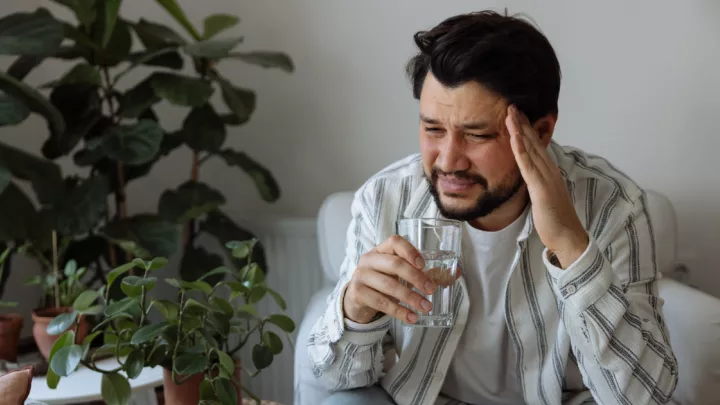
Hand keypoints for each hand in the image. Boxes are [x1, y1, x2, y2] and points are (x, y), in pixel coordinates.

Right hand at [343, 235, 435, 323]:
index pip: (395, 242)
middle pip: (394, 264)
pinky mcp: (357, 293)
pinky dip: (399, 311)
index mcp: (381, 250)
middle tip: (431, 290)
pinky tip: (411, 317)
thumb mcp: (400, 275)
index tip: (423, 264)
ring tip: (426, 307)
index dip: (410, 251)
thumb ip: (425, 273)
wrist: (357, 299)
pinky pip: (381, 302)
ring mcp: (361, 275)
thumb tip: (456, 273)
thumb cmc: (383, 282)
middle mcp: (369, 259)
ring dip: (410, 297)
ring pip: (389, 285)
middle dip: (415, 277)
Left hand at [506, 105, 588, 267]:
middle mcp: (549, 171)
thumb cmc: (555, 220)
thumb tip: (527, 176)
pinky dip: (521, 151)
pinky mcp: (541, 189)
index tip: (515, 115)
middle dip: (522, 123)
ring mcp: (546, 178)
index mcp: (549, 172)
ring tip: (510, 114)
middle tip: (511, 105)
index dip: (526, 130)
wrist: (568, 237)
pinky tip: (514, 139)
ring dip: (520, 131)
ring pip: (531, 150)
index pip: (536, 146)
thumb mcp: (543, 196)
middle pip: (534, 142)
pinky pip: (529, 166)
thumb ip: (536, 183)